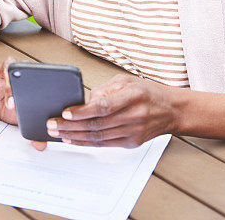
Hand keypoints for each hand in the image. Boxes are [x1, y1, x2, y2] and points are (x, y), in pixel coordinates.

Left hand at [46, 74, 177, 147]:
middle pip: (97, 124)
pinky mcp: (132, 143)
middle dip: (70, 126)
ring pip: (98, 137)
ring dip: (74, 136)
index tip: (66, 112)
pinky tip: (72, 139)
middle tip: (52, 123)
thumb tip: (84, 102)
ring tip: (56, 132)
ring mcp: (134, 132)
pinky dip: (86, 142)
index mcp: (133, 96)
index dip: (83, 111)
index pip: (104, 106)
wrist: (172, 110)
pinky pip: (104, 144)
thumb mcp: (127, 81)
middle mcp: (134, 115)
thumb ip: (105, 89)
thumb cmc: (147, 92)